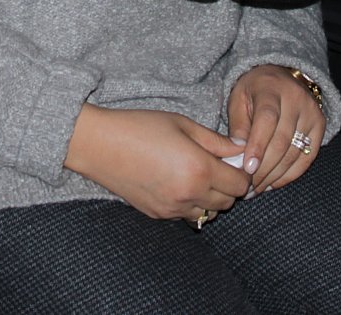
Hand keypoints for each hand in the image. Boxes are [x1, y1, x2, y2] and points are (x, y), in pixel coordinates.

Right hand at [65, 104, 248, 223]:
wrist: (99, 145)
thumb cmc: (140, 127)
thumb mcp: (183, 124)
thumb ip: (216, 141)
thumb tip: (241, 149)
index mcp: (199, 169)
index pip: (239, 185)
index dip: (241, 172)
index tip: (233, 161)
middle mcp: (189, 194)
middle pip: (228, 203)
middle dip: (228, 186)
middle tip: (216, 166)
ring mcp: (172, 208)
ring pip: (208, 213)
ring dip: (210, 199)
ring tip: (196, 176)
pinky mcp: (158, 214)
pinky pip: (186, 216)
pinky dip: (190, 204)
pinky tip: (177, 183)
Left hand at [227, 65, 322, 192]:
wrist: (281, 78)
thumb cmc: (254, 92)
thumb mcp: (238, 99)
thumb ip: (238, 124)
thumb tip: (238, 152)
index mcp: (271, 89)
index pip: (267, 120)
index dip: (257, 146)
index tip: (247, 168)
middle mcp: (296, 100)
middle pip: (282, 141)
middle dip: (263, 168)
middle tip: (246, 186)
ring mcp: (311, 114)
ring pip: (294, 153)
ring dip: (274, 176)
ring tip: (256, 188)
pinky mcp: (320, 127)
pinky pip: (306, 159)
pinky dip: (289, 175)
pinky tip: (272, 183)